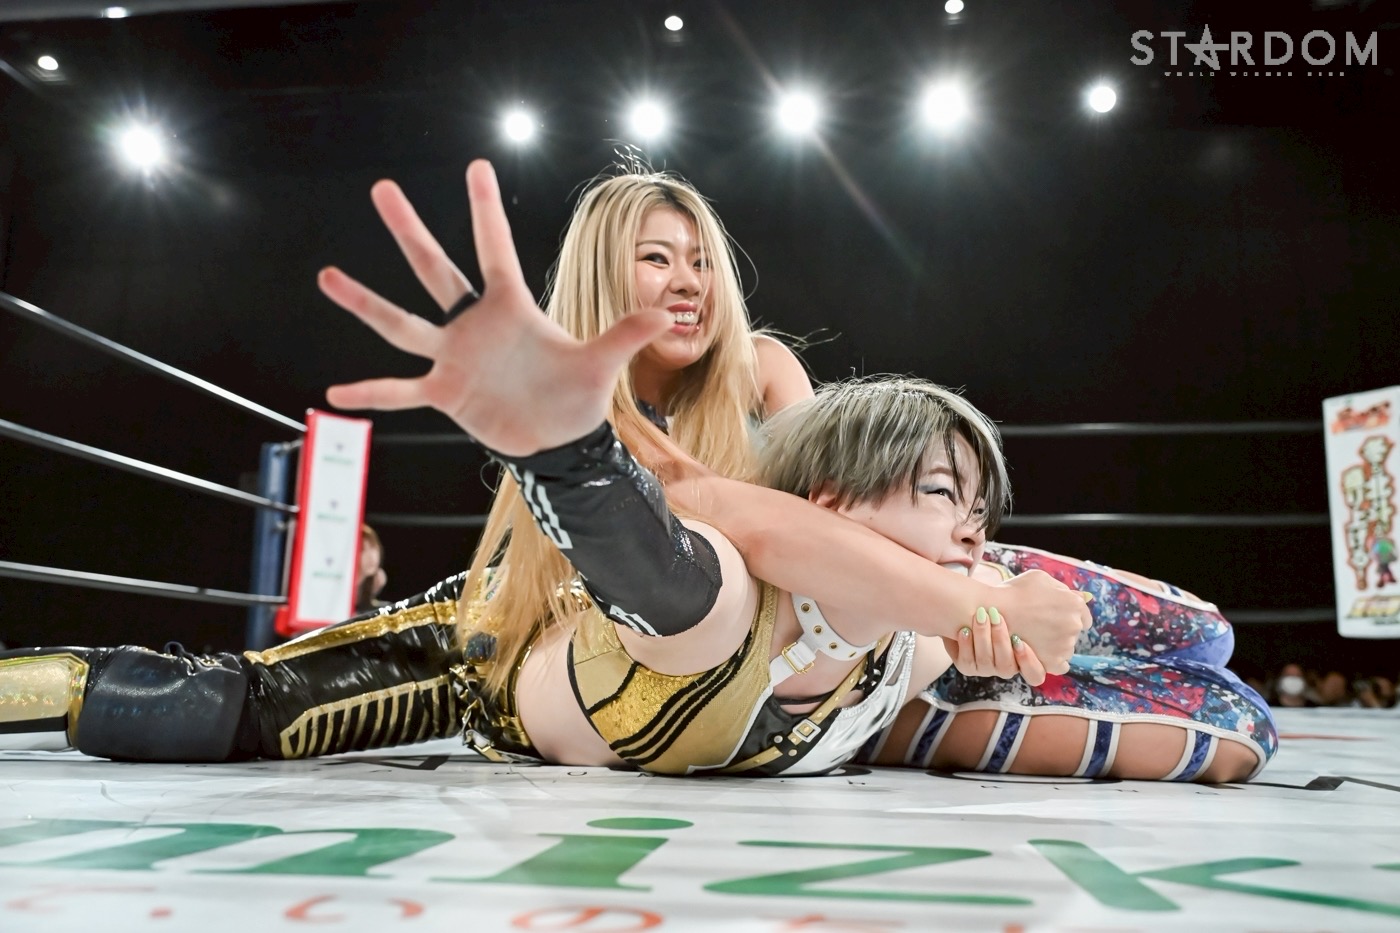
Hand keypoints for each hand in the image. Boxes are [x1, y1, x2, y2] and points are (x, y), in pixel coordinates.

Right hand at [318, 161, 673, 456]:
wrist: (558, 441)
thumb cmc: (578, 396)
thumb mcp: (602, 364)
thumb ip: (624, 336)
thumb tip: (662, 313)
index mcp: (511, 307)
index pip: (496, 249)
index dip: (487, 209)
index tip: (478, 165)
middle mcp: (475, 324)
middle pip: (436, 270)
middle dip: (411, 230)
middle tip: (383, 189)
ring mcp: (454, 356)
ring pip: (403, 323)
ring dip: (366, 302)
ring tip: (326, 275)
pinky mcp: (445, 392)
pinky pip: (401, 390)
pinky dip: (371, 392)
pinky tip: (335, 393)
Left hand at [943, 605, 1049, 685]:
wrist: (971, 608)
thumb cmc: (1003, 604)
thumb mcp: (1021, 602)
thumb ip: (1035, 605)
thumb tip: (1053, 596)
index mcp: (1027, 658)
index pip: (1035, 675)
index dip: (1029, 662)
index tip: (1020, 641)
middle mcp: (1007, 667)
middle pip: (1007, 667)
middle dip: (1000, 640)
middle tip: (997, 617)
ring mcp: (987, 669)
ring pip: (986, 662)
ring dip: (983, 638)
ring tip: (981, 616)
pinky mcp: (968, 666)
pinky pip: (967, 662)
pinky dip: (966, 645)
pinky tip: (964, 629)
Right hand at [986, 570, 1089, 675]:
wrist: (992, 610)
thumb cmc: (1014, 591)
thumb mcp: (1040, 578)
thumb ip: (1062, 588)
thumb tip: (1084, 597)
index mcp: (1074, 603)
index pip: (1083, 616)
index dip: (1067, 616)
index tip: (1053, 616)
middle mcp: (1074, 624)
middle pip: (1074, 631)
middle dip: (1060, 629)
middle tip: (1039, 624)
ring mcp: (1065, 645)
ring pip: (1067, 648)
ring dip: (1055, 645)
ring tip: (1032, 636)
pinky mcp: (1053, 662)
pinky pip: (1061, 666)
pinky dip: (1052, 661)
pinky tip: (1038, 653)